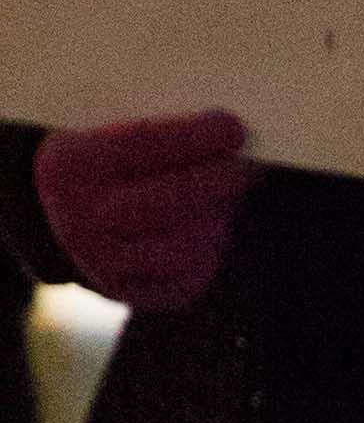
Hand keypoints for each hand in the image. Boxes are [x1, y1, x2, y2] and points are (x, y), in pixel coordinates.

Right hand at [35, 112, 253, 312]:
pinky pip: (186, 279)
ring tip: (229, 198)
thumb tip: (223, 129)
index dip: (195, 137)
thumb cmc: (99, 166)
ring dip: (218, 219)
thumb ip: (152, 131)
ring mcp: (101, 264)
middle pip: (169, 200)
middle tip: (247, 167)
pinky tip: (212, 228)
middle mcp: (80, 220)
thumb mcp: (98, 135)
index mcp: (70, 167)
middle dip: (219, 181)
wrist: (56, 221)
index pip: (143, 146)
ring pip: (184, 246)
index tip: (233, 128)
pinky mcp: (128, 294)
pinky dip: (210, 253)